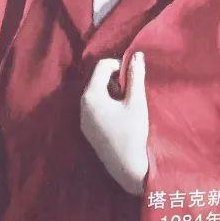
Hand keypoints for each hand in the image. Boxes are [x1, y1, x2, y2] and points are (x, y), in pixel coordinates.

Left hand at [81, 53, 149, 195]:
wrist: (126, 166)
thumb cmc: (133, 132)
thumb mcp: (137, 102)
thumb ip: (136, 77)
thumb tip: (137, 55)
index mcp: (91, 96)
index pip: (102, 66)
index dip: (119, 65)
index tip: (134, 75)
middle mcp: (82, 105)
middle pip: (97, 79)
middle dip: (115, 80)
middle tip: (132, 91)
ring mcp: (83, 118)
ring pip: (96, 93)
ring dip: (112, 92)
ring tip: (128, 104)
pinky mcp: (87, 129)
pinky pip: (95, 107)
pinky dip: (107, 104)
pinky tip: (120, 116)